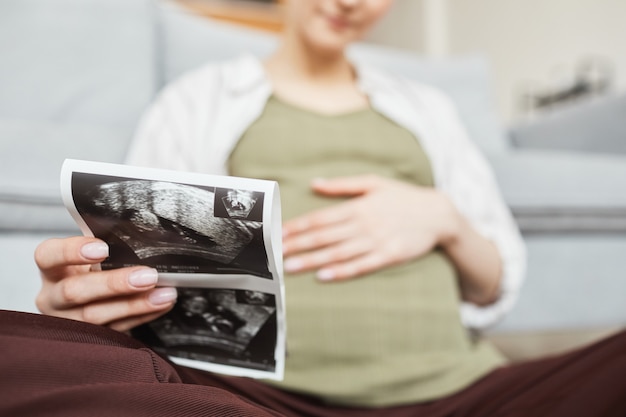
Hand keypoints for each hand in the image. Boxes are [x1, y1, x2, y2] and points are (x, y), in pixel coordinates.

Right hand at [35, 236, 176, 331]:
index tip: (103, 248)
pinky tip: (162, 305)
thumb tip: (144, 238)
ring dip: (135, 305)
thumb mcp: (93, 253)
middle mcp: (52, 296)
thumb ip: (109, 244)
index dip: (72, 252)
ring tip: (165, 295)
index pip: (48, 256)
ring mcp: (68, 320)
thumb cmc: (94, 267)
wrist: (93, 296)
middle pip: (74, 292)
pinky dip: (143, 315)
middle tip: (148, 276)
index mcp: (51, 268)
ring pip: (95, 316)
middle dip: (114, 284)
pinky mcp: (88, 337)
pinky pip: (116, 329)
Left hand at [282, 175, 459, 280]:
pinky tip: (324, 276)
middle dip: (297, 245)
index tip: (278, 234)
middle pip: (323, 236)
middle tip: (274, 254)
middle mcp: (364, 223)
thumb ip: (343, 185)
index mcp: (358, 206)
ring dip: (312, 260)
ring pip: (338, 252)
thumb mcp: (374, 183)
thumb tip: (314, 183)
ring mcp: (377, 240)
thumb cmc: (403, 197)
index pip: (320, 218)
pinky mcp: (390, 256)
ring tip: (290, 267)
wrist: (438, 213)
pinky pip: (362, 265)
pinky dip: (342, 271)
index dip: (297, 226)